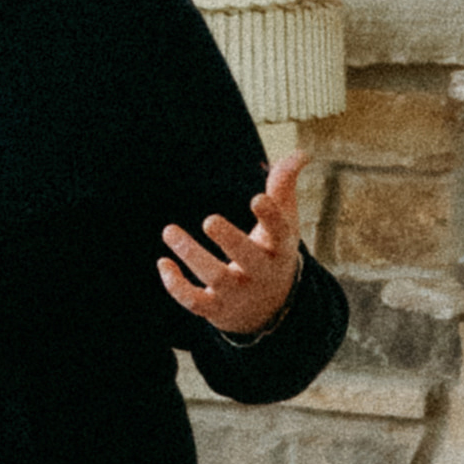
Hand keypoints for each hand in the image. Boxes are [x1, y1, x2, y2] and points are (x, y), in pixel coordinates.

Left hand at [160, 153, 307, 338]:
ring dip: (192, 255)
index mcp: (279, 249)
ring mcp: (237, 293)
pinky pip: (194, 302)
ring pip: (216, 277)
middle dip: (229, 240)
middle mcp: (260, 273)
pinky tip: (163, 263)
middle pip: (247, 258)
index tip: (257, 198)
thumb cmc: (272, 253)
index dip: (271, 216)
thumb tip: (301, 153)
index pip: (281, 233)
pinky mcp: (215, 309)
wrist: (269, 310)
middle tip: (209, 220)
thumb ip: (284, 187)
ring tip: (169, 230)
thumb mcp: (284, 223)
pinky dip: (176, 286)